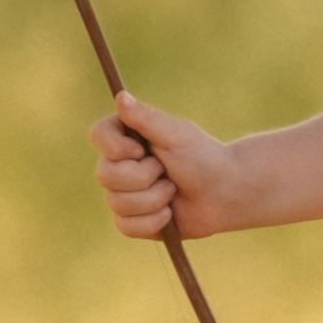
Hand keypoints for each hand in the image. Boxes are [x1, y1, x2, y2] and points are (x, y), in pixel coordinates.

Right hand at [91, 93, 232, 240]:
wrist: (224, 195)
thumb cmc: (203, 158)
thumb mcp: (176, 135)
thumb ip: (146, 118)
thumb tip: (120, 96)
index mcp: (128, 138)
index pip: (98, 135)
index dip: (115, 147)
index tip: (140, 150)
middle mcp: (120, 165)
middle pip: (105, 174)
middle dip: (143, 177)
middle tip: (167, 173)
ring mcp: (123, 194)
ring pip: (117, 203)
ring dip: (154, 199)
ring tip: (173, 192)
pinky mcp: (131, 221)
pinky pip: (126, 226)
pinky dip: (153, 221)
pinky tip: (170, 214)